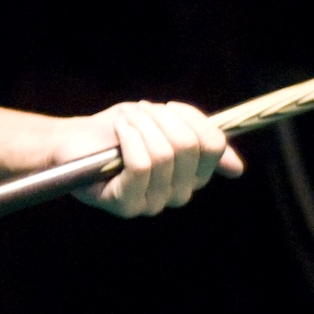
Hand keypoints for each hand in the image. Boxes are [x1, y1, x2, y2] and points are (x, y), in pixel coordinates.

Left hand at [60, 100, 243, 218]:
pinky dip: (129, 137)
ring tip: (125, 121)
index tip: (167, 108)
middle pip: (187, 146)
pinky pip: (140, 165)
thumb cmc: (120, 132)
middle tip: (139, 113)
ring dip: (141, 125)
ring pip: (163, 154)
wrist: (76, 140)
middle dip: (161, 118)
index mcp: (193, 176)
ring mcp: (152, 203)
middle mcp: (177, 195)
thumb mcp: (165, 127)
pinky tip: (119, 130)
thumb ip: (200, 141)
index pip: (212, 145)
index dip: (190, 118)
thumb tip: (238, 170)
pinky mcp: (126, 205)